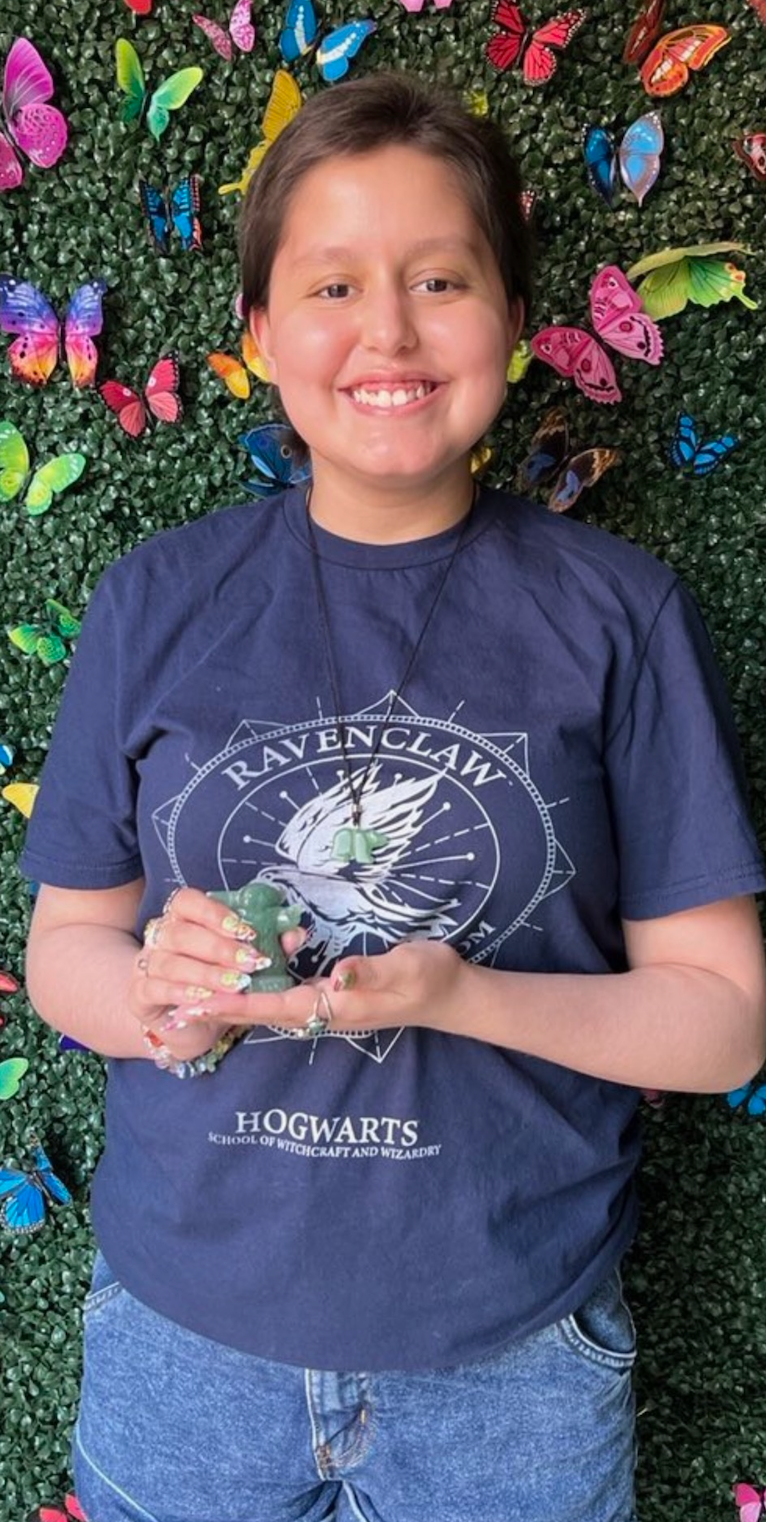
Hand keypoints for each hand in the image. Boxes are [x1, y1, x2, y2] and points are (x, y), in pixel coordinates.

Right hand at [128, 885, 305, 1058]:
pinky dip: (181, 992)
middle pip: (181, 932)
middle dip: (219, 948)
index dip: (214, 913)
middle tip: (251, 962)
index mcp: (182, 919)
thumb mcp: (244, 961)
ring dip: (206, 973)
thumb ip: (270, 944)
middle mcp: (160, 937)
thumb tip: (296, 934)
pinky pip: (155, 988)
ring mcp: (147, 964)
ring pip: (170, 962)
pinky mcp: (139, 994)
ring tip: (236, 984)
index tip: (246, 930)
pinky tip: (204, 998)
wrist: (187, 1020)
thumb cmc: (217, 980)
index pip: (187, 902)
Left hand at [182, 938, 472, 1040]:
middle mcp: (328, 1011)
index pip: (279, 1006)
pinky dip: (261, 993)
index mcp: (339, 1005)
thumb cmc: (432, 977)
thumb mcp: (409, 968)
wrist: (453, 995)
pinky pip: (289, 999)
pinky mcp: (335, 998)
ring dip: (238, 1002)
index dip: (241, 1003)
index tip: (203, 1001)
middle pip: (266, 1012)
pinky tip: (245, 982)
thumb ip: (373, 971)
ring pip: (274, 1007)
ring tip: (199, 995)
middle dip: (226, 1006)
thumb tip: (338, 975)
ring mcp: (331, 1007)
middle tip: (180, 1001)